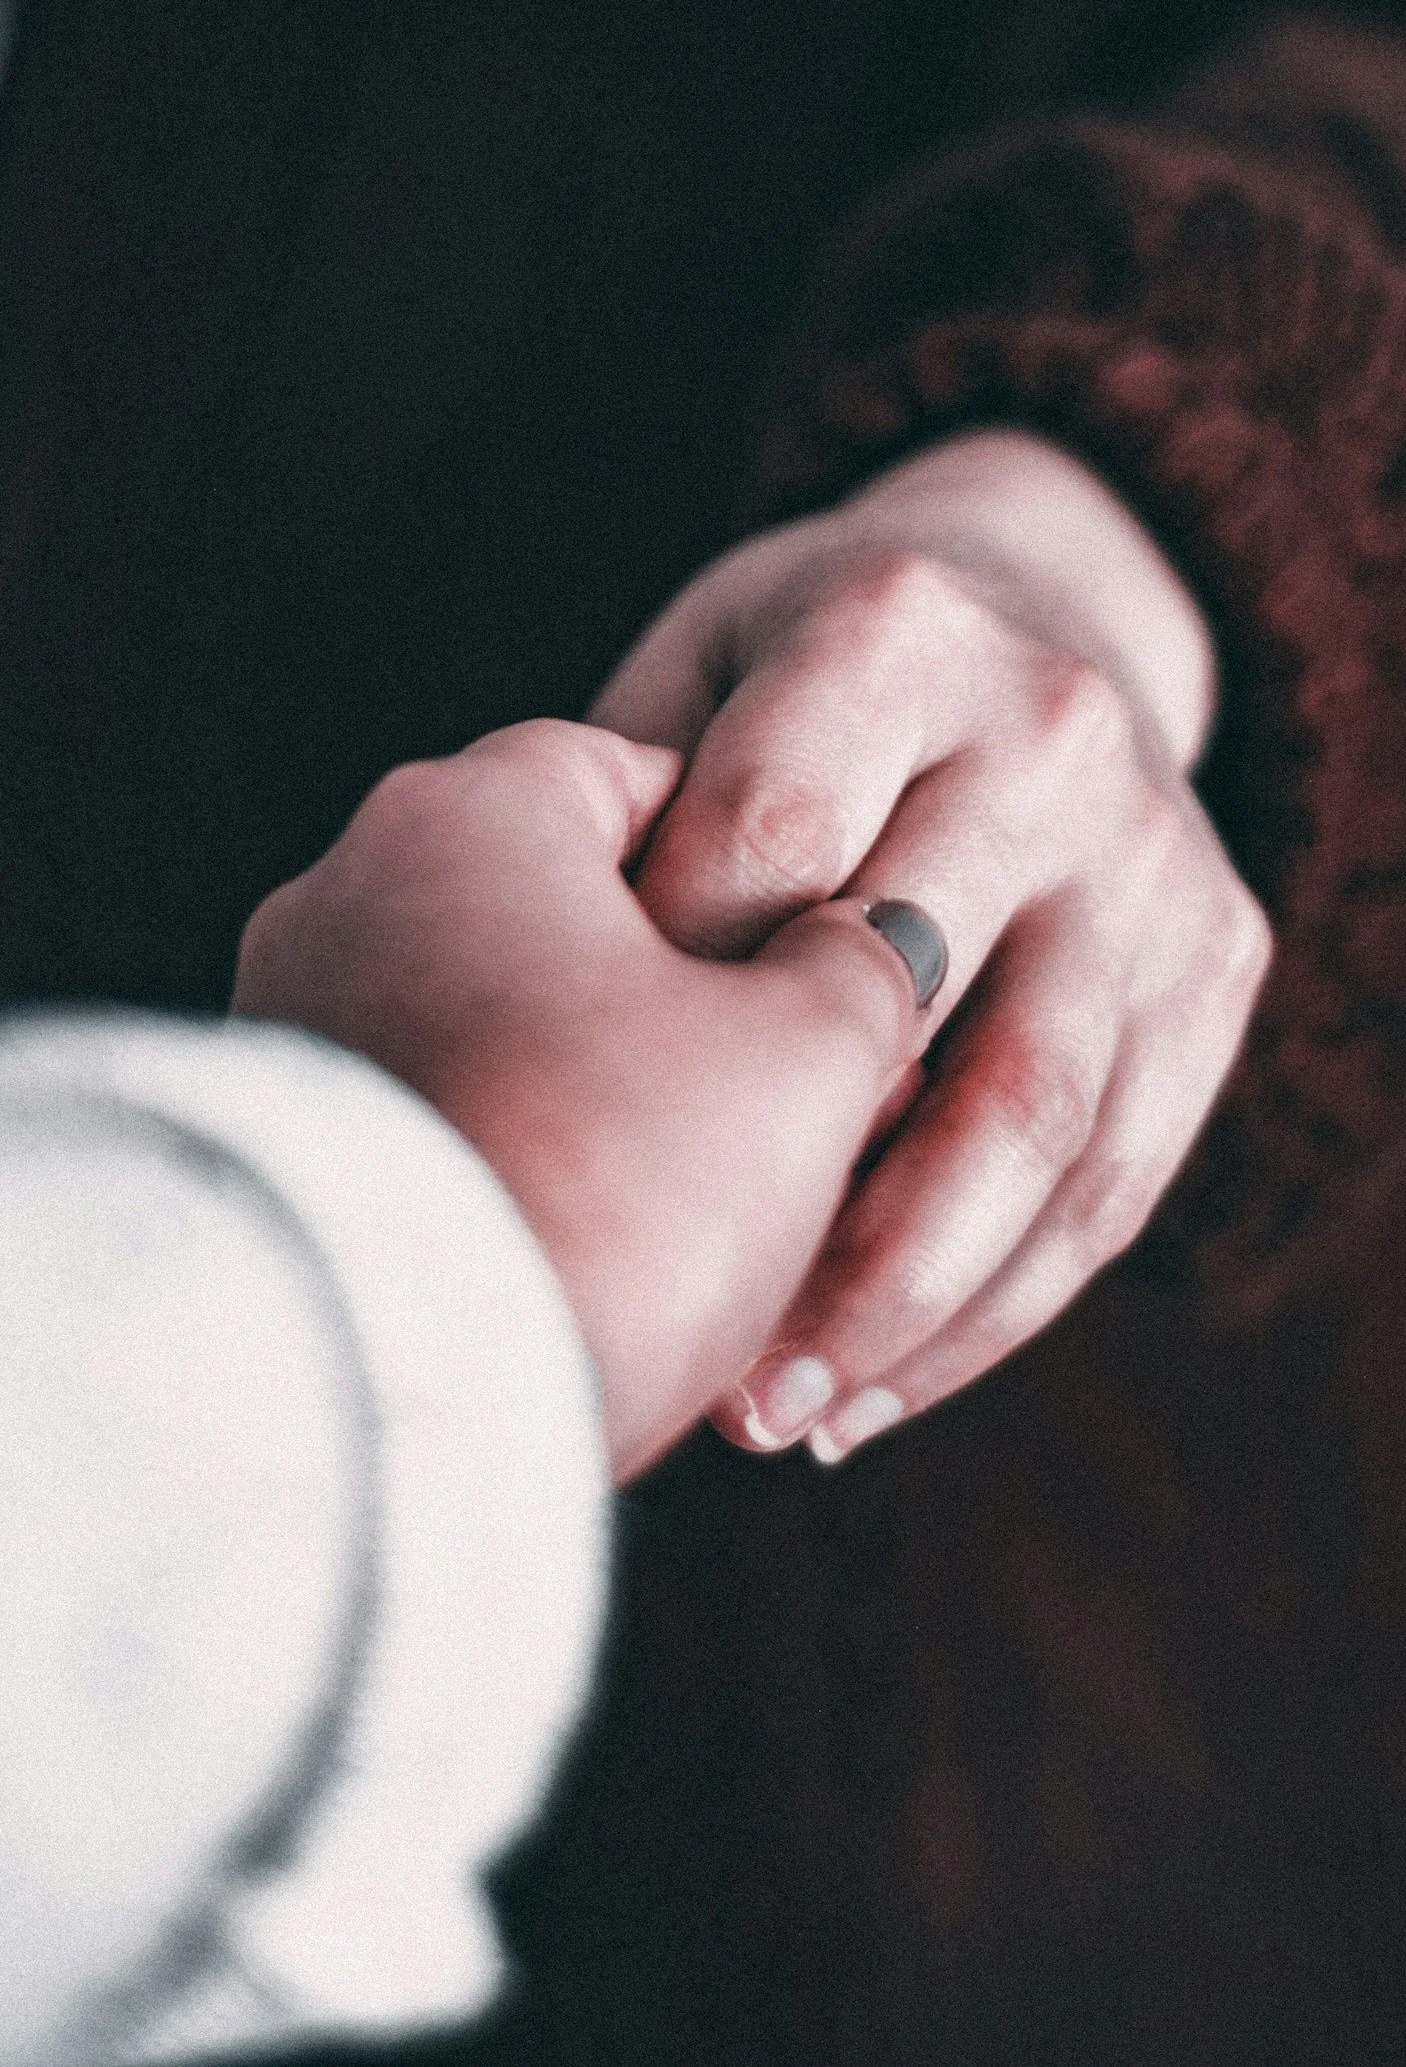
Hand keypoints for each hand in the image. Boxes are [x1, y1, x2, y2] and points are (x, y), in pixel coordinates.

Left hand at [231, 721, 936, 1481]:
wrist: (397, 1405)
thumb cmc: (613, 1189)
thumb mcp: (803, 1056)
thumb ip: (863, 967)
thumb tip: (878, 948)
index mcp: (469, 811)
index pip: (656, 776)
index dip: (779, 871)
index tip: (839, 962)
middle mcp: (348, 894)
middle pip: (579, 920)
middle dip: (704, 1009)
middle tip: (811, 1100)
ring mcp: (297, 1030)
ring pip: (515, 1041)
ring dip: (627, 1110)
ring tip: (736, 1209)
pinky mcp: (284, 1161)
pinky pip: (450, 1138)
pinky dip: (539, 1182)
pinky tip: (620, 1264)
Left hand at [591, 432, 1271, 1462]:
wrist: (1023, 627)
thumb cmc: (774, 699)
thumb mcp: (680, 700)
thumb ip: (626, 842)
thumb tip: (519, 1054)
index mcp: (889, 630)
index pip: (765, 840)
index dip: (662, 988)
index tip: (567, 1111)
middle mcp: (1048, 726)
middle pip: (916, 995)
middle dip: (779, 1188)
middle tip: (660, 1335)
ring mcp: (1152, 851)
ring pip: (1033, 1116)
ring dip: (896, 1298)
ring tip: (768, 1411)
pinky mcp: (1218, 960)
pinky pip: (1114, 1178)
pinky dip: (990, 1311)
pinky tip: (865, 1394)